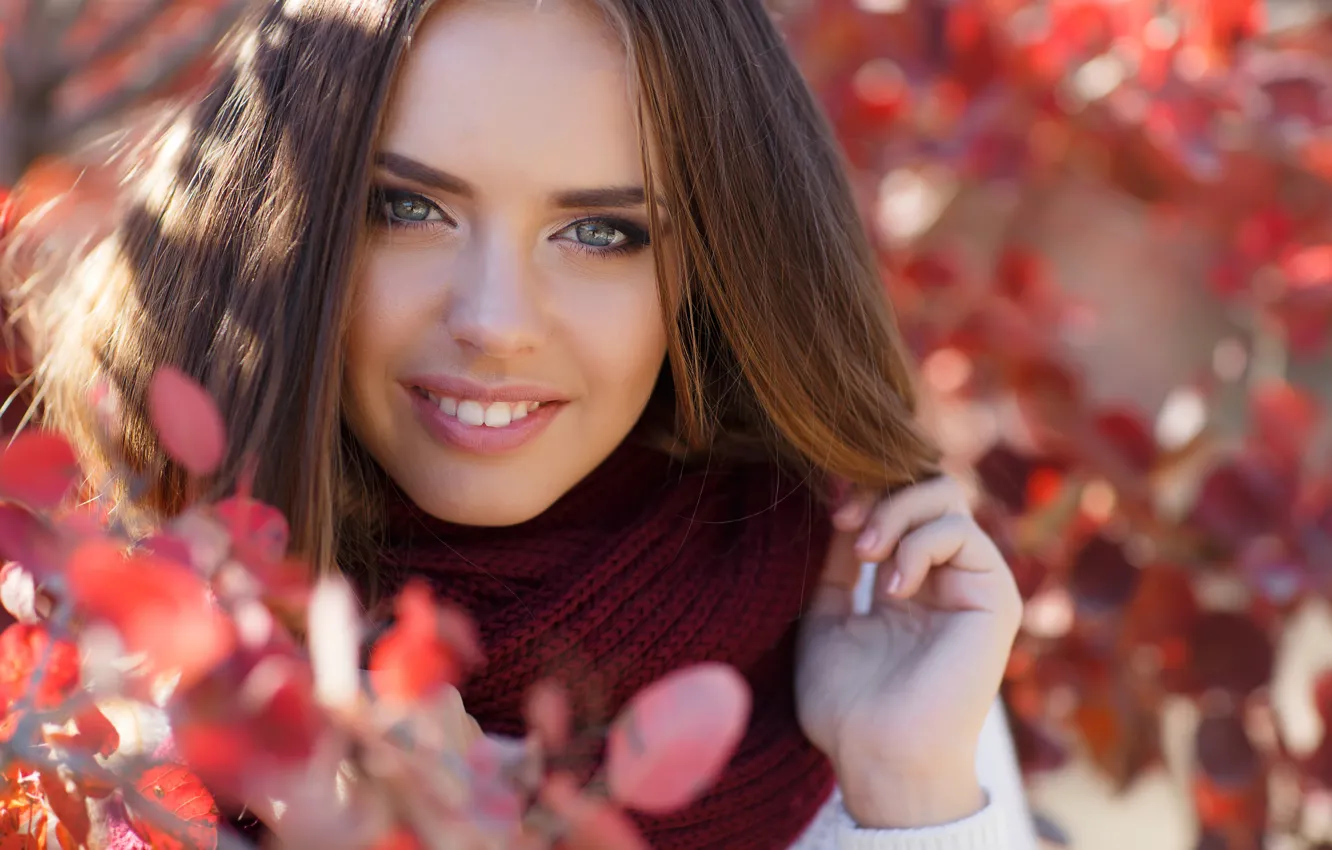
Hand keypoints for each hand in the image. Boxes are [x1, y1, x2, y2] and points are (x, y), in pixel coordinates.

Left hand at [795, 476, 1022, 828]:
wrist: (877, 757)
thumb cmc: (846, 705)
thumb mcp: (827, 617)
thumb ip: (837, 564)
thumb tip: (840, 505)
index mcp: (906, 583)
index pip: (896, 504)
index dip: (861, 491)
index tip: (826, 503)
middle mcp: (944, 578)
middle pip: (927, 486)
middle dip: (880, 489)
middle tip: (845, 520)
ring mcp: (971, 584)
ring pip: (946, 496)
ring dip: (895, 512)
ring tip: (865, 552)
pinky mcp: (994, 597)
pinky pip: (962, 533)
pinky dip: (918, 544)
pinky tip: (892, 587)